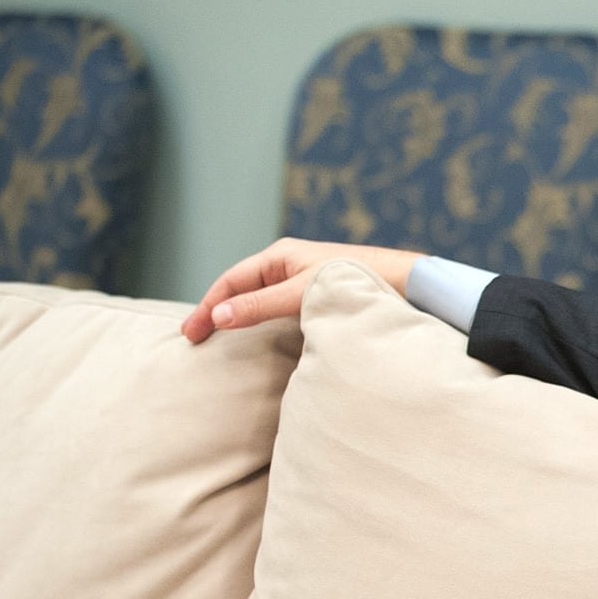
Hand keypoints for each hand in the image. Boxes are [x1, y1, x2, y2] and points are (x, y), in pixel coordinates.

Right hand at [180, 237, 423, 342]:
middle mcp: (290, 265)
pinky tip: (260, 342)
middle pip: (242, 290)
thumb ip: (262, 305)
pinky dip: (264, 325)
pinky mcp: (321, 299)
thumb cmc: (357, 279)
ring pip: (261, 301)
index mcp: (281, 256)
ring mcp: (305, 282)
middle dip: (217, 312)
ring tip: (218, 343)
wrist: (407, 284)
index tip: (191, 334)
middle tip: (194, 341)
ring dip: (239, 319)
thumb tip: (221, 317)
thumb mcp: (302, 293)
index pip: (231, 281)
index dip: (208, 306)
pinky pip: (282, 311)